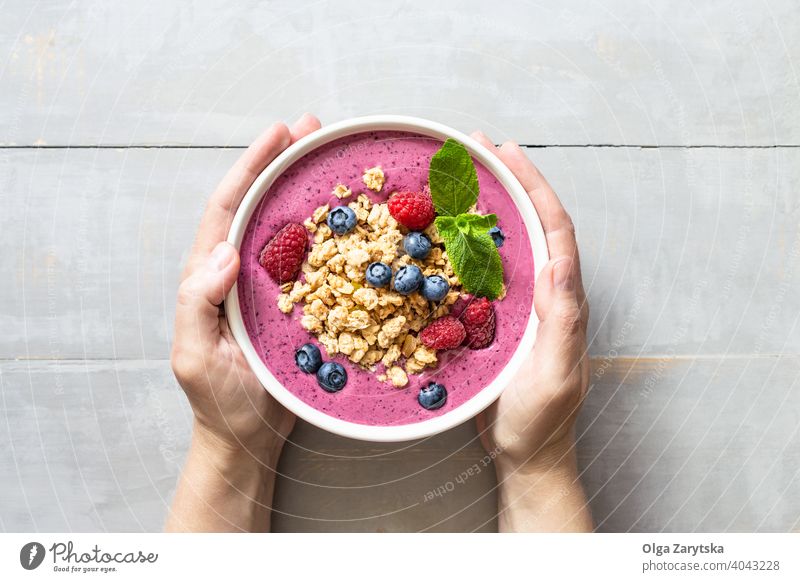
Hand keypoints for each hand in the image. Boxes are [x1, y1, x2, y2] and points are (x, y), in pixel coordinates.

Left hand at [170, 114, 321, 458]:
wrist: (246, 439)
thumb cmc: (219, 404)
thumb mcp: (195, 357)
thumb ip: (196, 304)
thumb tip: (221, 251)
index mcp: (207, 276)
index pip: (227, 210)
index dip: (251, 168)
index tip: (280, 134)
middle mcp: (240, 273)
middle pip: (259, 205)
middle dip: (282, 162)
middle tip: (314, 129)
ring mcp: (270, 287)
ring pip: (288, 227)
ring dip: (309, 190)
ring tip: (335, 159)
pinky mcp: (298, 305)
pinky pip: (314, 261)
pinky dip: (331, 234)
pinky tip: (355, 221)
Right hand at [472, 133, 589, 475]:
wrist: (525, 453)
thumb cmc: (540, 422)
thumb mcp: (554, 376)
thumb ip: (563, 324)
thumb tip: (559, 264)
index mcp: (565, 300)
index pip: (556, 231)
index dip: (535, 187)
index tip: (509, 153)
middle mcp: (547, 294)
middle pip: (534, 224)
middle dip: (512, 180)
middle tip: (479, 147)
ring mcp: (522, 305)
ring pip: (510, 242)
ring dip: (490, 205)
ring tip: (462, 176)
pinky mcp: (499, 318)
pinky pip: (487, 270)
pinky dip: (469, 242)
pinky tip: (446, 233)